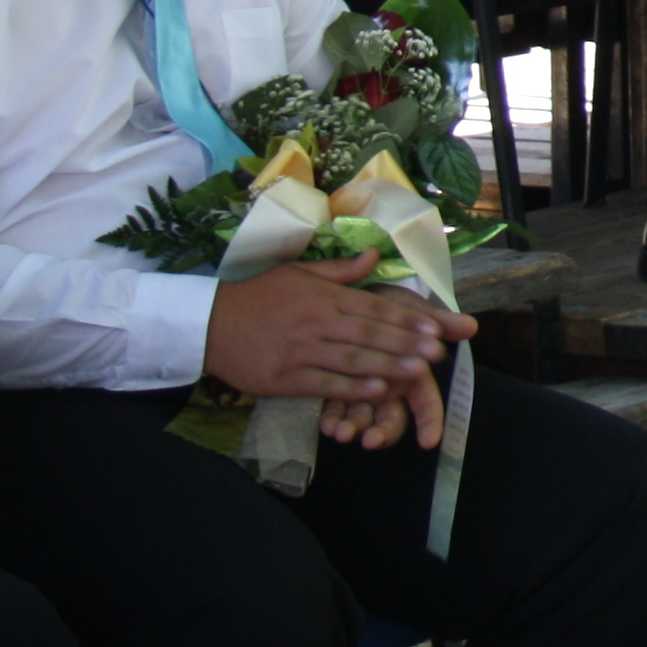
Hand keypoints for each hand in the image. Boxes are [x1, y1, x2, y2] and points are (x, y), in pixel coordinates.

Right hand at [203, 256, 473, 445]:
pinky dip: (352, 388)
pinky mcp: (284, 378)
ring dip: (388, 366)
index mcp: (324, 297)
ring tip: (418, 372)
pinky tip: (376, 391)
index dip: (407, 319)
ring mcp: (301, 352)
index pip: (374, 308)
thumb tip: (376, 255)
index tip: (436, 328)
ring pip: (352, 360)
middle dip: (407, 344)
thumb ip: (340, 270)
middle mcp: (317, 322)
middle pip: (370, 334)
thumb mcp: (298, 273)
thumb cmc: (258, 296)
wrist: (207, 324)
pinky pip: (325, 384)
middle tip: (439, 353)